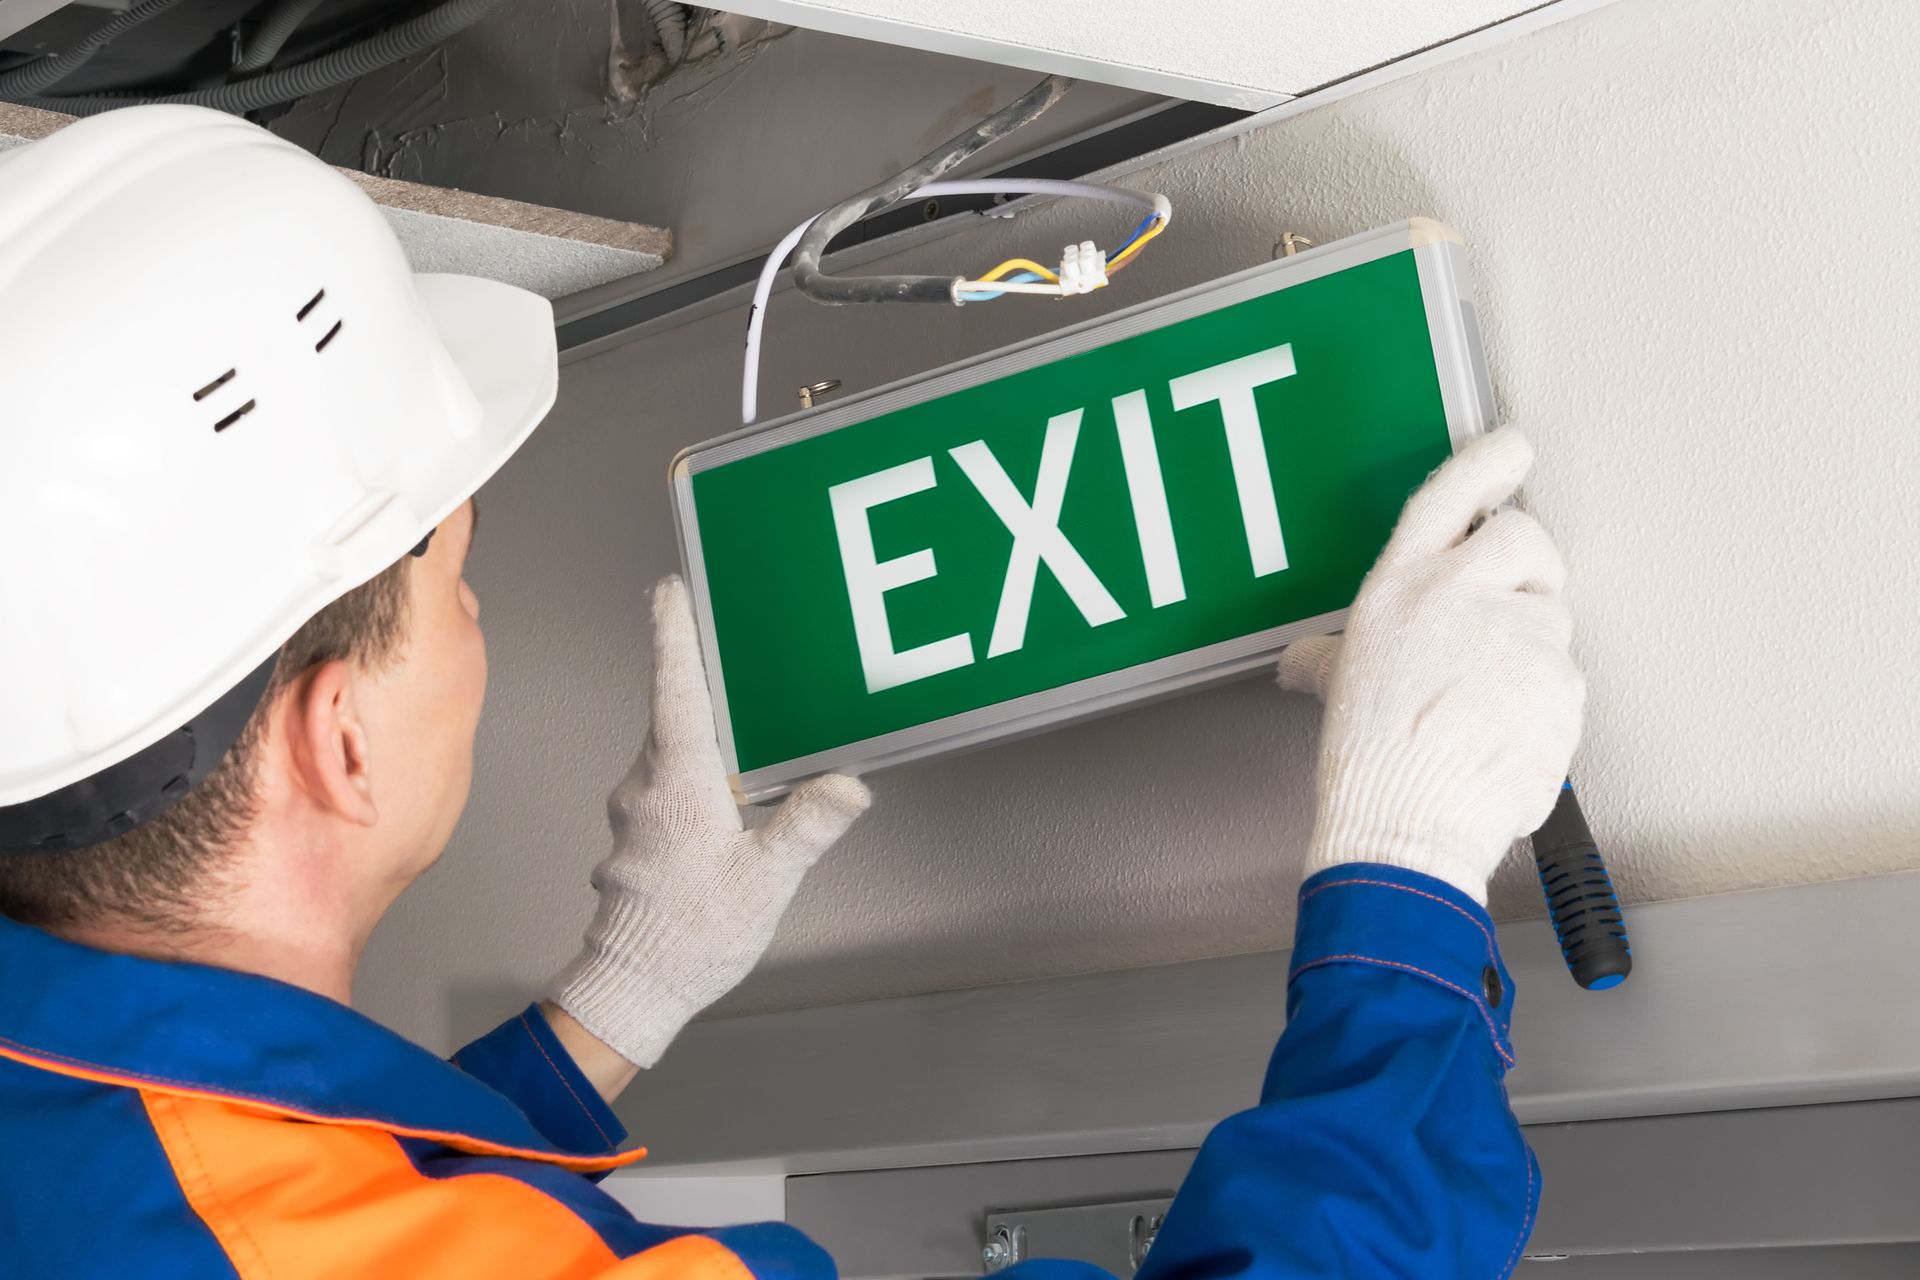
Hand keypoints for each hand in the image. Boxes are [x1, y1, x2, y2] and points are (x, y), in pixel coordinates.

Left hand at [549, 576, 870, 1067]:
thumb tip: (848, 785)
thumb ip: (807, 826)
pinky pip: (666, 788)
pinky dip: (695, 781)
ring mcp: (633, 813)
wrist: (631, 992)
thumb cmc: (689, 940)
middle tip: (732, 645)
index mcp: (677, 783)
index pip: (675, 688)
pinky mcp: (635, 838)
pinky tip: (726, 803)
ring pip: (671, 755)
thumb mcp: (765, 881)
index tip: (672, 589)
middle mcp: (645, 788)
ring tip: (747, 735)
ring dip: (703, 740)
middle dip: (703, 682)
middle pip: (676, 715)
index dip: (675, 634)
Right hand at [1276, 429, 1582, 903]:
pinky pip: (1569, 676)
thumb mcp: (1337, 690)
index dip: (1485, 463)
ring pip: (1553, 613)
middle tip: (1506, 610)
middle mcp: (1465, 594)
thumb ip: (1327, 662)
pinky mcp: (1562, 681)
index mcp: (1403, 585)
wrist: (1410, 827)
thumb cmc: (1369, 762)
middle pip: (1525, 537)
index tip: (1511, 447)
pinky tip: (1506, 730)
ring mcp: (1521, 635)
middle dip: (1528, 564)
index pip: (1450, 495)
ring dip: (1533, 645)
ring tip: (1488, 698)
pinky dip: (1546, 699)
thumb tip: (1304, 662)